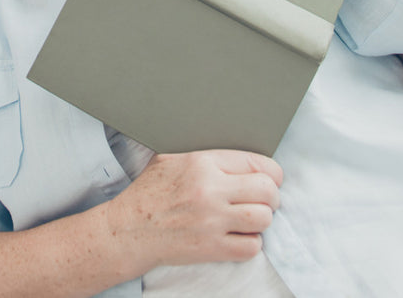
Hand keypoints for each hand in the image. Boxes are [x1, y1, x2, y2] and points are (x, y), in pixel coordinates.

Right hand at [106, 150, 281, 269]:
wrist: (130, 229)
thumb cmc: (149, 192)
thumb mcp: (170, 158)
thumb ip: (203, 153)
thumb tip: (232, 153)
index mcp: (202, 162)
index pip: (256, 162)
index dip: (271, 172)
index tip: (271, 178)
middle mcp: (211, 190)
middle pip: (267, 190)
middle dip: (272, 196)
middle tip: (265, 200)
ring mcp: (212, 221)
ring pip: (264, 218)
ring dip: (262, 219)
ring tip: (252, 218)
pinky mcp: (212, 248)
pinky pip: (251, 247)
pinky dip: (251, 243)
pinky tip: (240, 236)